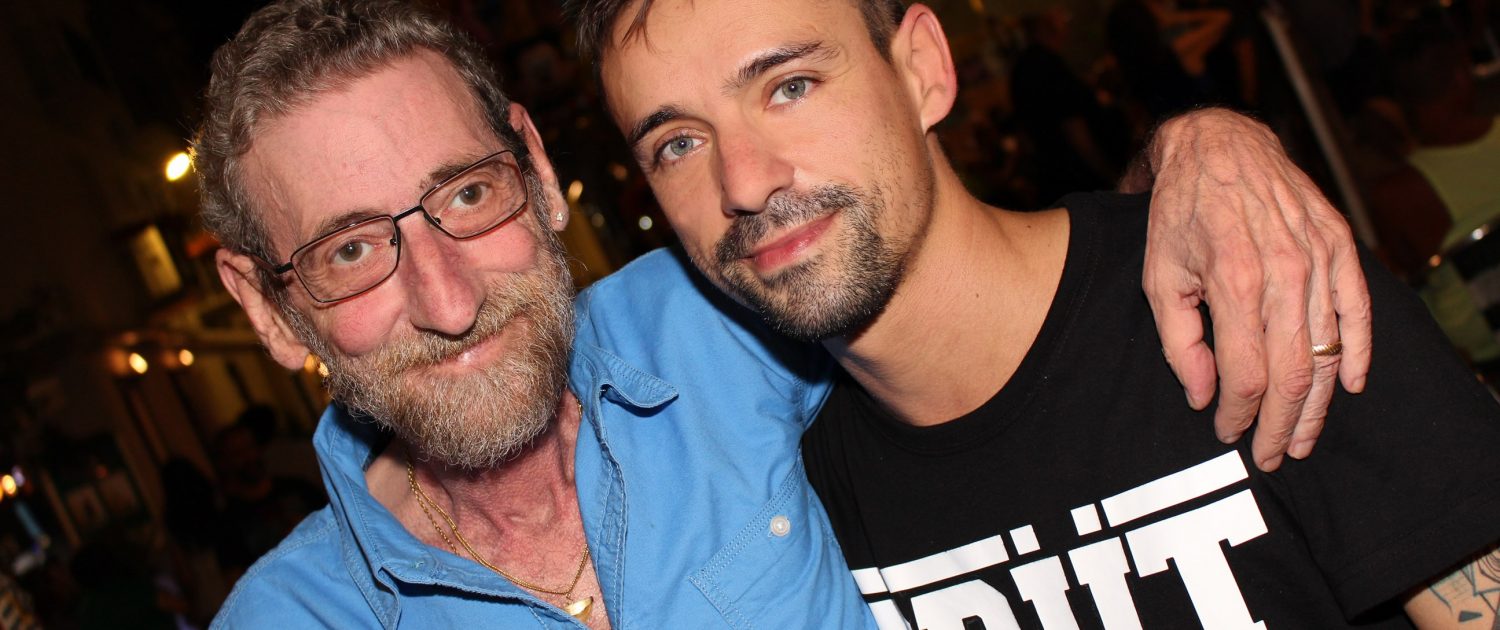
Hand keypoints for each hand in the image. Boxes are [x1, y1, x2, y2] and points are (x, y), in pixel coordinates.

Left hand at [1134, 108, 1372, 471]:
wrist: (1217, 146)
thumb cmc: (1181, 214)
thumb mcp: (1158, 277)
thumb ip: (1179, 341)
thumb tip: (1201, 395)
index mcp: (1235, 281)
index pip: (1248, 373)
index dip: (1239, 413)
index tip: (1227, 431)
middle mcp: (1284, 271)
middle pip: (1294, 373)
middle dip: (1281, 424)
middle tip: (1272, 454)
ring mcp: (1318, 257)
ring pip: (1328, 351)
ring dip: (1317, 404)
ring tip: (1303, 437)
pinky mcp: (1340, 245)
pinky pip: (1359, 310)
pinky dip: (1359, 352)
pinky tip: (1349, 386)